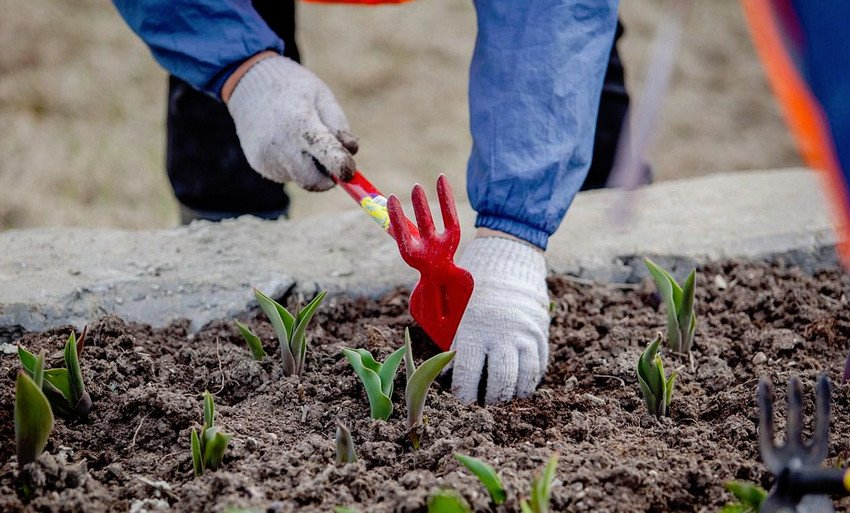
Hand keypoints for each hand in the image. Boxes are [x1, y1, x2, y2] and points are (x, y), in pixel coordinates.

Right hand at [225, 54, 357, 190]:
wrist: (247, 84)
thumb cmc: (292, 88)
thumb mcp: (322, 96)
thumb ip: (339, 125)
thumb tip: (351, 152)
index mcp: (301, 123)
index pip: (327, 154)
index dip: (343, 167)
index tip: (351, 172)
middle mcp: (281, 144)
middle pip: (312, 181)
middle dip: (327, 177)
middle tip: (333, 161)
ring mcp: (267, 157)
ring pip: (299, 178)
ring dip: (308, 168)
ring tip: (300, 139)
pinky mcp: (258, 164)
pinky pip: (284, 174)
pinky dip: (292, 165)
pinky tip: (285, 143)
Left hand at [450, 236, 550, 403]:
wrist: (507, 256)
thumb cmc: (473, 284)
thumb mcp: (454, 307)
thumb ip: (450, 337)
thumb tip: (445, 371)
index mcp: (473, 329)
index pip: (467, 375)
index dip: (463, 393)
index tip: (462, 396)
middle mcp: (501, 335)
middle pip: (499, 383)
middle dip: (489, 398)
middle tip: (483, 399)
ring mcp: (524, 334)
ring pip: (523, 379)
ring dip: (511, 392)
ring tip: (502, 395)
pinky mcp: (540, 332)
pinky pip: (539, 366)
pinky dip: (530, 380)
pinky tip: (520, 383)